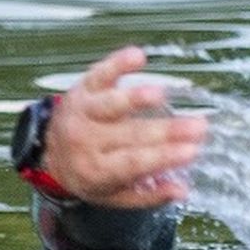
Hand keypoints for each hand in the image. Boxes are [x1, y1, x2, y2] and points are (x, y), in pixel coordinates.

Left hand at [41, 46, 208, 208]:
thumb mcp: (116, 195)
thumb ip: (150, 194)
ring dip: (135, 98)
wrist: (49, 154)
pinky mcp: (83, 89)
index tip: (192, 151)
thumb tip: (183, 191)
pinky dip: (117, 63)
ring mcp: (83, 112)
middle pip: (131, 134)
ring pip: (111, 105)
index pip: (134, 163)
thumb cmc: (92, 175)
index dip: (163, 157)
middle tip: (199, 126)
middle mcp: (87, 141)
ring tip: (160, 93)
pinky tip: (137, 54)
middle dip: (167, 130)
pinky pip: (100, 74)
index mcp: (97, 171)